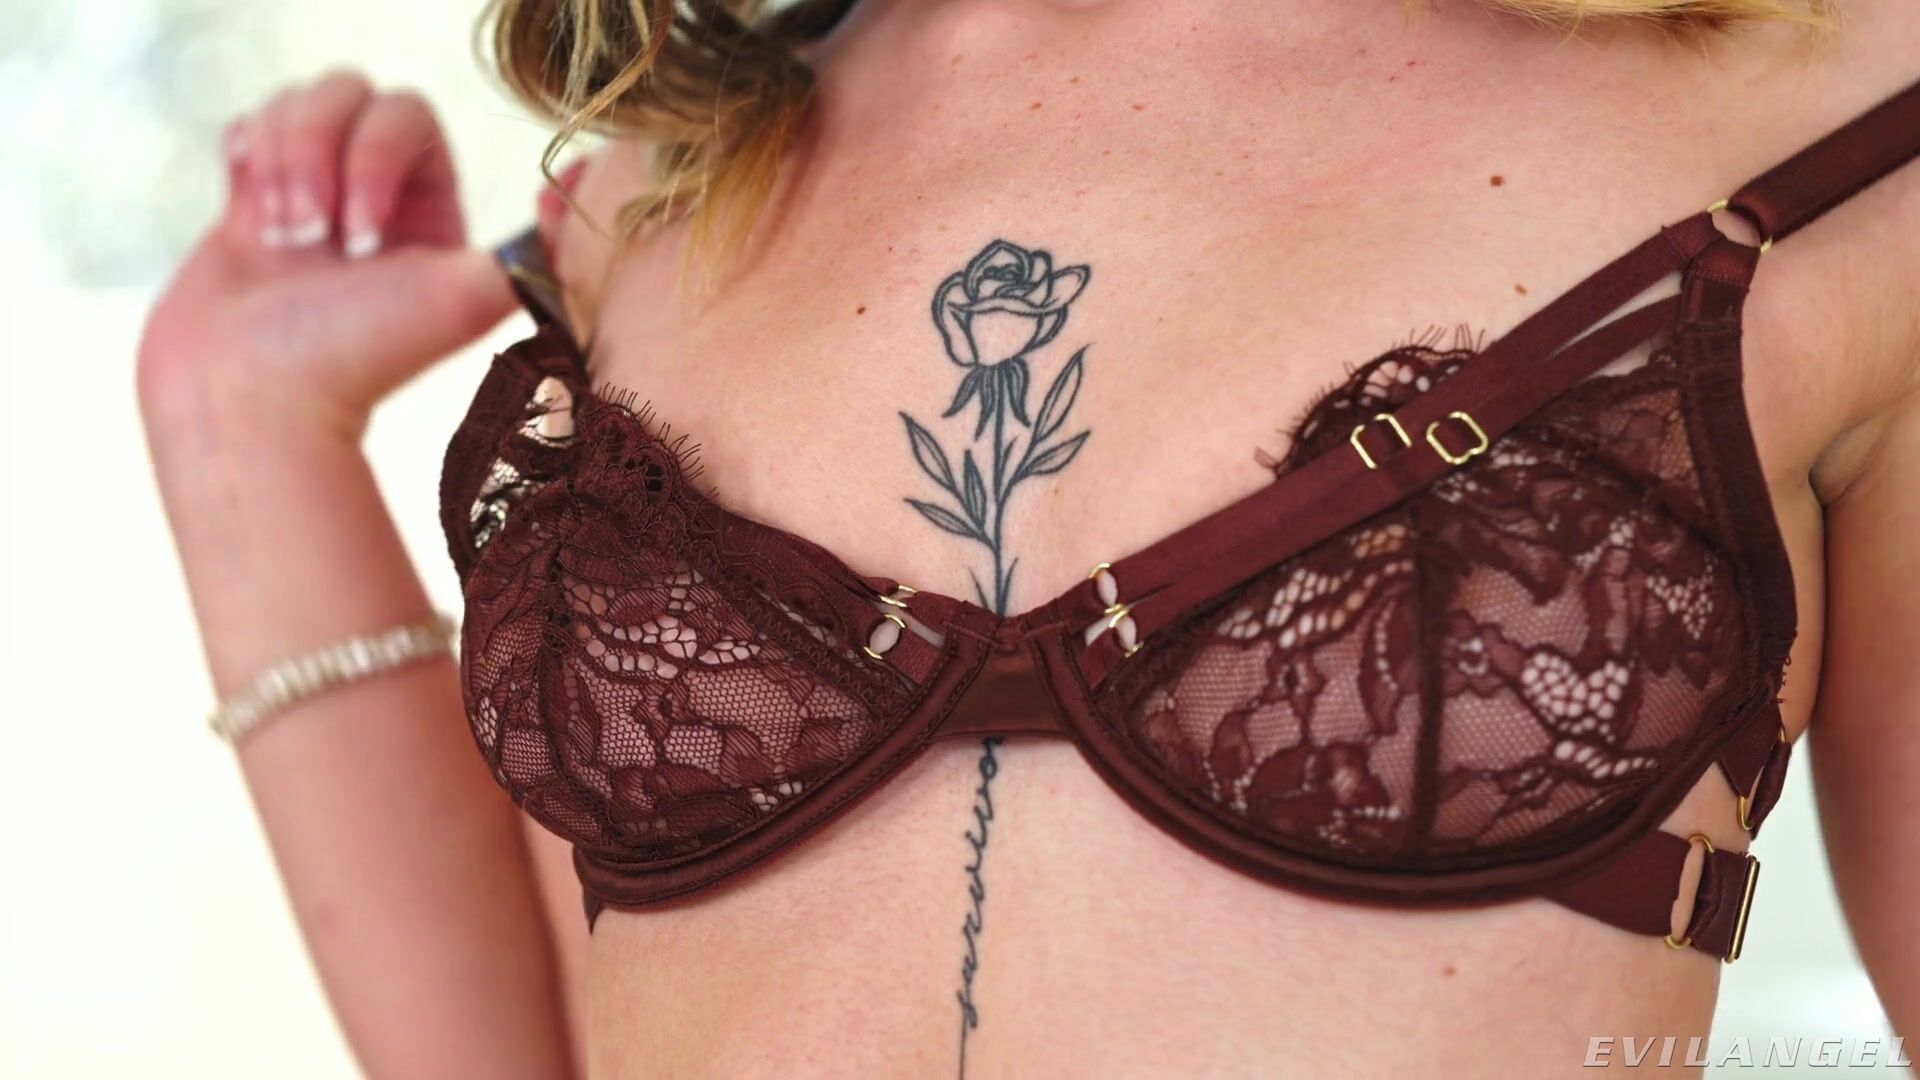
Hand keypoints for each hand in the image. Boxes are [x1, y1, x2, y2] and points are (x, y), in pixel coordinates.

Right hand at [137, 70, 516, 448]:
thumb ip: (533, 255)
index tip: (360, 243)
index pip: (409, 116)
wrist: (250, 399)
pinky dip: (247, 155)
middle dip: (316, 151)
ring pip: (295, 105)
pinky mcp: (253, 202)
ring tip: (279, 239)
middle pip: (349, 95)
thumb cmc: (353, 356)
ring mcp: (312, 196)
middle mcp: (377, 202)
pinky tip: (251, 214)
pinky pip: (250, 127)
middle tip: (309, 238)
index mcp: (431, 215)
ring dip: (279, 162)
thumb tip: (581, 194)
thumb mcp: (465, 300)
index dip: (375, 155)